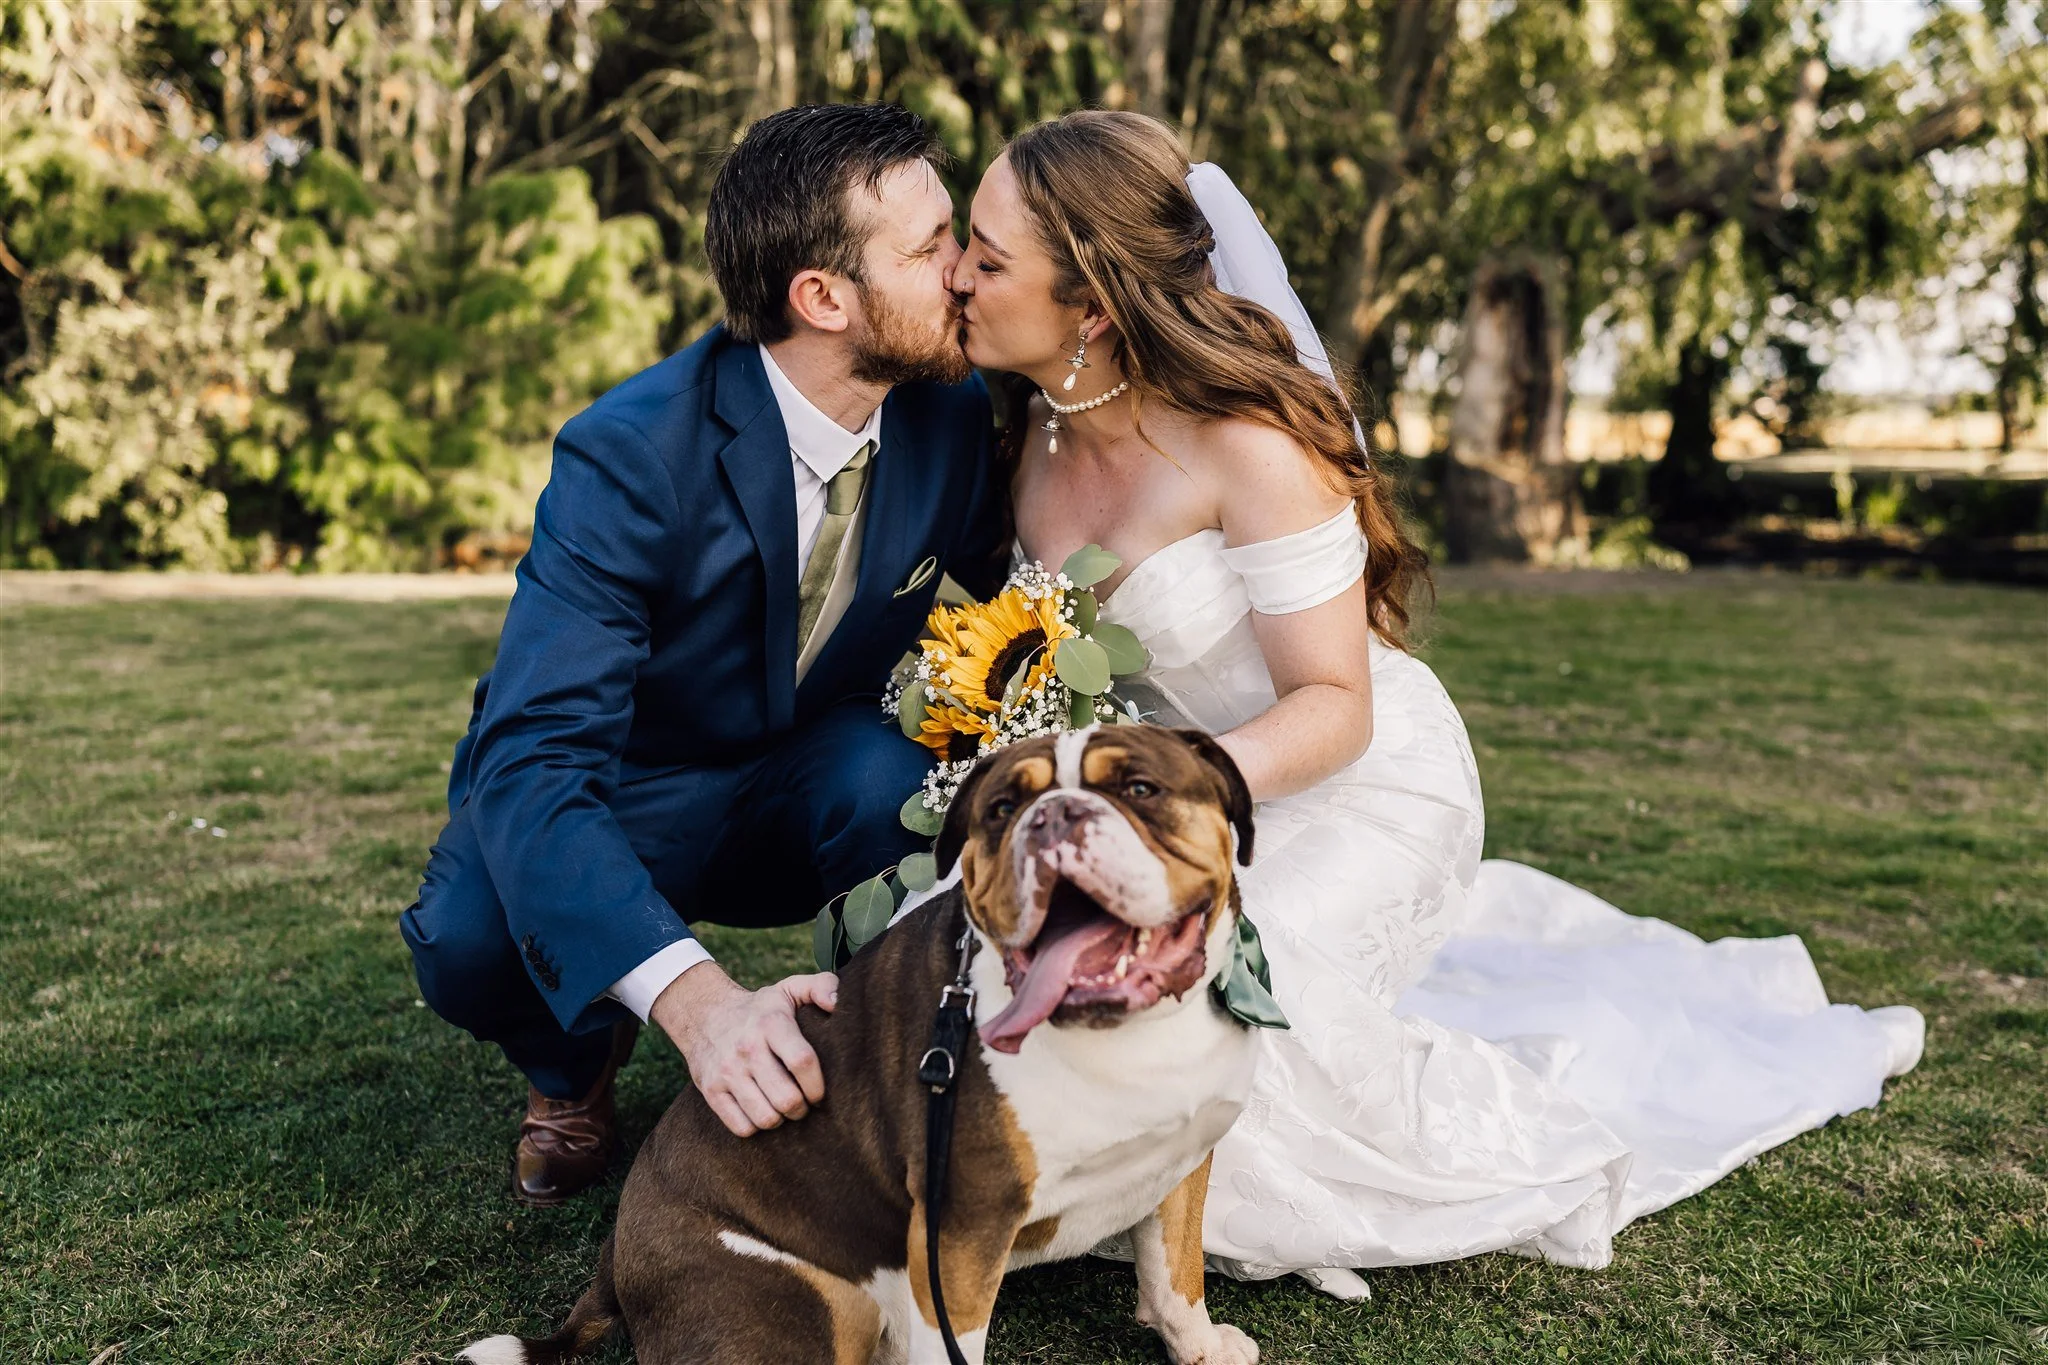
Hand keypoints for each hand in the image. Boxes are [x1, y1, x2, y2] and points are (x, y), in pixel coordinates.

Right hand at [650, 963, 837, 1136]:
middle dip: (803, 1108)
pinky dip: (757, 1126)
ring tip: (784, 1107)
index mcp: (771, 1023)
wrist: (703, 1014)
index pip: (802, 1062)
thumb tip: (838, 1004)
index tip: (820, 1092)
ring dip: (782, 1119)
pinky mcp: (711, 1090)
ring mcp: (726, 1071)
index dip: (818, 1086)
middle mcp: (747, 1048)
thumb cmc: (760, 1009)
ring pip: (766, 1118)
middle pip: (787, 1099)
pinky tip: (762, 1111)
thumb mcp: (789, 989)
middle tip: (804, 1102)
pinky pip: (742, 1127)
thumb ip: (821, 987)